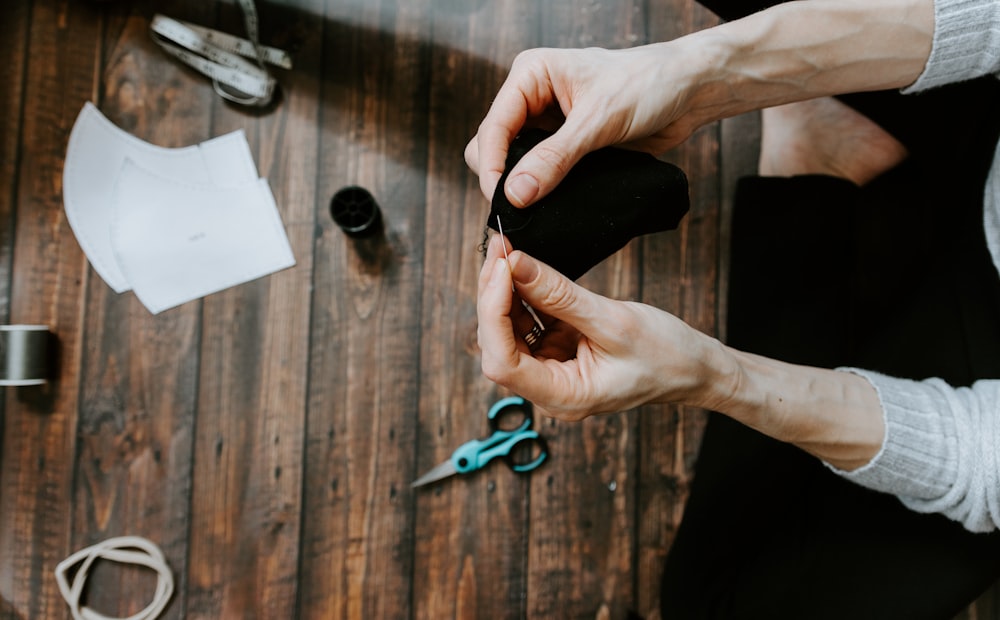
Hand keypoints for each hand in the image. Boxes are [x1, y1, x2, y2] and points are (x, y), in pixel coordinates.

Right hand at [465, 45, 701, 207]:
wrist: (689, 91)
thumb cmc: (648, 85)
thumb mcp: (599, 121)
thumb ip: (555, 158)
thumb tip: (516, 194)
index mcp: (531, 75)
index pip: (493, 126)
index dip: (492, 166)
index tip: (502, 203)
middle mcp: (532, 98)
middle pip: (492, 146)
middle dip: (501, 179)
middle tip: (518, 211)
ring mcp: (547, 124)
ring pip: (512, 164)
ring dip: (521, 188)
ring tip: (534, 212)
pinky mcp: (564, 147)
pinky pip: (539, 174)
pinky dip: (540, 192)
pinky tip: (549, 208)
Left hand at [476, 234, 724, 419]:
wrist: (696, 368)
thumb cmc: (665, 355)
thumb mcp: (613, 320)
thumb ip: (560, 295)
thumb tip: (516, 264)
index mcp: (563, 396)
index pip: (502, 363)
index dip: (492, 314)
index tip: (502, 269)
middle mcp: (549, 389)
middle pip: (498, 344)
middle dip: (493, 296)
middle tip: (500, 248)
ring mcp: (552, 370)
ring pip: (509, 330)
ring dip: (504, 291)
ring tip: (508, 251)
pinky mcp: (557, 351)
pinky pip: (529, 322)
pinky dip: (524, 294)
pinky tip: (524, 268)